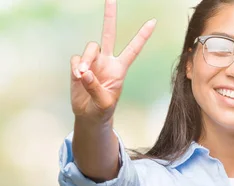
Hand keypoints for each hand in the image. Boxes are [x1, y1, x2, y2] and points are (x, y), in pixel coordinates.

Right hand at [70, 0, 155, 123]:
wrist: (90, 115)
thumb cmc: (102, 110)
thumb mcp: (104, 103)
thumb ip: (95, 88)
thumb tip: (84, 72)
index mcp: (120, 69)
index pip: (133, 49)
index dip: (142, 36)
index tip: (153, 21)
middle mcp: (107, 61)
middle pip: (108, 34)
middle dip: (109, 17)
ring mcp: (93, 62)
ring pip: (90, 48)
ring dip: (87, 59)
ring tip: (83, 75)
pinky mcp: (79, 66)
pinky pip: (77, 59)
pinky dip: (77, 67)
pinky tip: (78, 77)